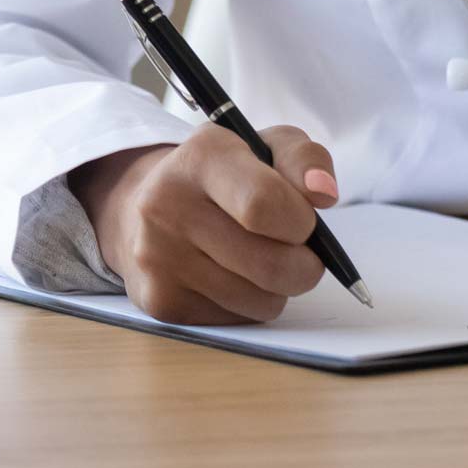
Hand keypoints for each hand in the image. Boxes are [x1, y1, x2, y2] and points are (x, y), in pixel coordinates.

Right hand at [70, 124, 338, 325]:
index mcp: (200, 157)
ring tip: (260, 259)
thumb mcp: (265, 147)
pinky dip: (250, 304)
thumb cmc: (224, 177)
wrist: (143, 209)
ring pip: (261, 300)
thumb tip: (324, 192)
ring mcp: (159, 257)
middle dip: (304, 265)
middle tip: (299, 252)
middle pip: (272, 264)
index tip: (304, 221)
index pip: (264, 204)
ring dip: (278, 287)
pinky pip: (238, 320)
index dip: (301, 222)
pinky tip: (232, 276)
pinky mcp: (161, 300)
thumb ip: (305, 159)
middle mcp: (167, 205)